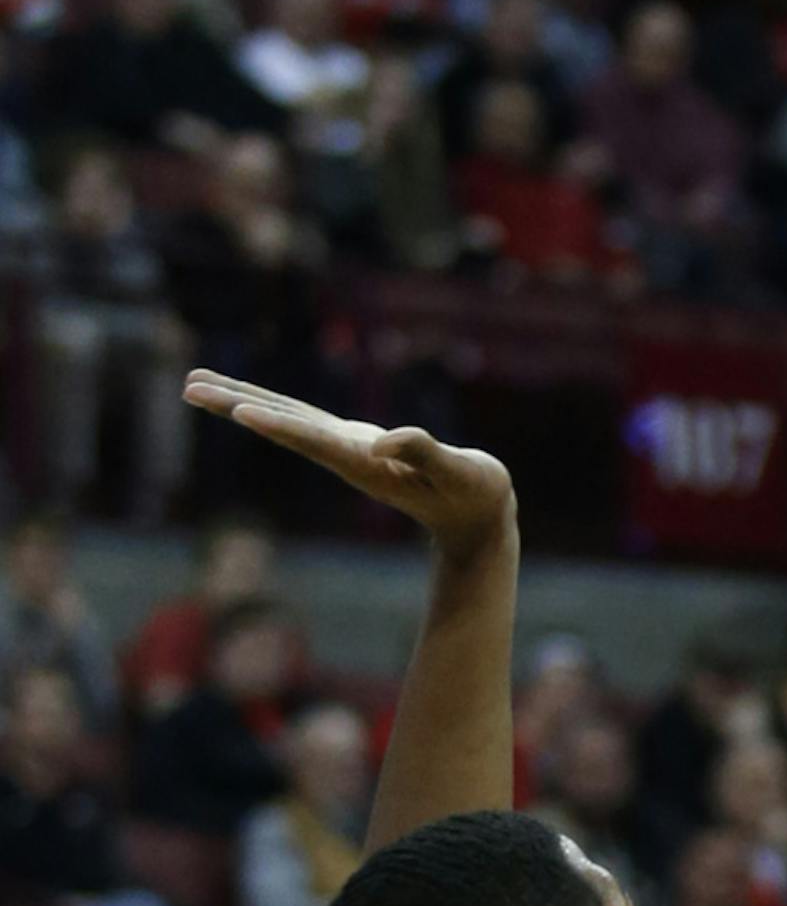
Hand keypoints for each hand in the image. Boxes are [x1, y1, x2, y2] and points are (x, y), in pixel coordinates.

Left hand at [182, 373, 516, 561]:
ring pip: (284, 420)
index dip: (278, 425)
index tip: (239, 412)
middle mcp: (346, 457)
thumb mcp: (461, 473)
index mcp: (367, 465)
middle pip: (282, 427)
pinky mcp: (353, 444)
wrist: (477, 520)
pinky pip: (301, 420)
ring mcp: (346, 451)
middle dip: (236, 405)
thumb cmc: (476, 494)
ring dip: (240, 401)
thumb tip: (382, 440)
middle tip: (189, 388)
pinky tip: (246, 400)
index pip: (314, 441)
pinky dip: (270, 405)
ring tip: (195, 386)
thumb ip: (424, 453)